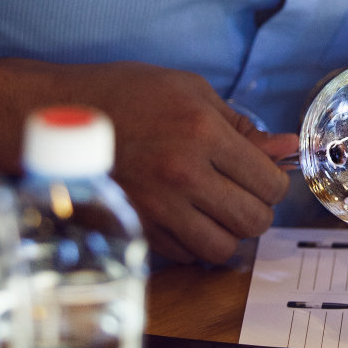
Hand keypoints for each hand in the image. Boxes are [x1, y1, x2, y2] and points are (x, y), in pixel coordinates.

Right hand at [62, 61, 292, 263]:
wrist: (61, 115)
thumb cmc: (129, 94)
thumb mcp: (193, 92)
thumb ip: (244, 126)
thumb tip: (286, 148)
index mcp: (203, 134)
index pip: (268, 183)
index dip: (276, 183)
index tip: (265, 175)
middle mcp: (184, 174)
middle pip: (252, 221)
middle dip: (258, 211)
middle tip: (245, 195)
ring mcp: (157, 206)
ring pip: (221, 248)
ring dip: (228, 233)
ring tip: (218, 211)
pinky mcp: (136, 226)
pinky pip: (185, 254)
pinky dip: (195, 243)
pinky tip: (188, 218)